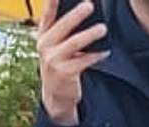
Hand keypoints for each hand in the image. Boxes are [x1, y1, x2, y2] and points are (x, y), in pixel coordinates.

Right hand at [38, 0, 107, 126]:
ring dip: (90, 34)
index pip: (47, 15)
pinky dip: (95, 55)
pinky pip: (83, 61)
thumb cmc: (59, 67)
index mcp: (43, 36)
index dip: (52, 3)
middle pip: (62, 26)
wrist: (56, 95)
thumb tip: (82, 20)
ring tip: (102, 28)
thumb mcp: (55, 49)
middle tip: (89, 5)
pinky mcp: (64, 72)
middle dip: (76, 15)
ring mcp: (54, 59)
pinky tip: (105, 51)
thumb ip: (63, 36)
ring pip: (74, 43)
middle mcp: (45, 45)